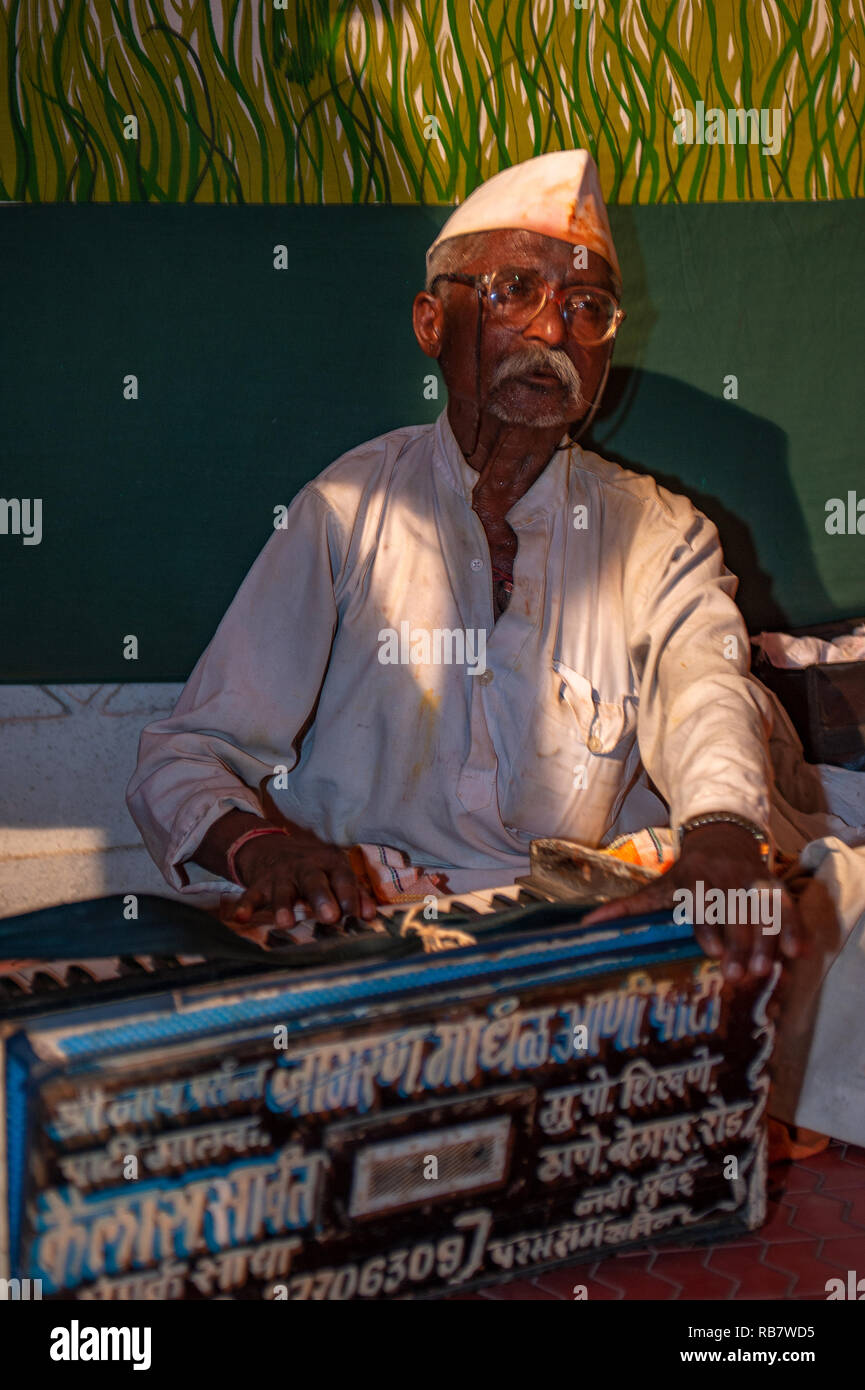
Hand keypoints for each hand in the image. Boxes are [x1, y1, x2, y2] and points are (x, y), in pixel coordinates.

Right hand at [227, 829, 377, 944]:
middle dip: (321, 898)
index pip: (342, 877)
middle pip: (314, 881)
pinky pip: (251, 894)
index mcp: (329, 863)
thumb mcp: (335, 872)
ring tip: (286, 923)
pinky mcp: (259, 883)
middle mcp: (305, 867)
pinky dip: (245, 905)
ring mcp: (281, 875)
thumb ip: (354, 893)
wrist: (272, 847)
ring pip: (282, 890)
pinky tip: (239, 918)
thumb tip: (371, 916)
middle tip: (329, 917)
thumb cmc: (314, 867)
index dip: (351, 896)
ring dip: (283, 906)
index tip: (357, 916)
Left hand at [581, 823, 806, 983]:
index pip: (700, 903)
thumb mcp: (658, 886)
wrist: (722, 837)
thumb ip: (628, 907)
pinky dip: (792, 926)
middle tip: (741, 974)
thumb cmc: (684, 874)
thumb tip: (585, 924)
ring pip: (760, 909)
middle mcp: (722, 879)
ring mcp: (750, 880)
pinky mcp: (772, 884)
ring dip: (765, 939)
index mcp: (692, 880)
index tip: (712, 950)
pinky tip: (797, 952)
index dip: (707, 925)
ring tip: (766, 970)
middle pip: (732, 911)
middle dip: (738, 942)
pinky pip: (786, 905)